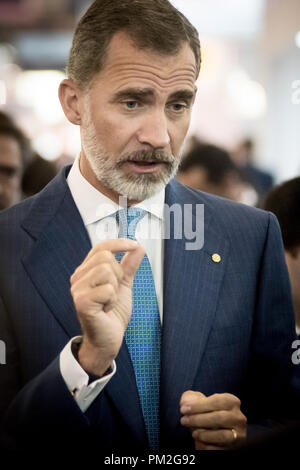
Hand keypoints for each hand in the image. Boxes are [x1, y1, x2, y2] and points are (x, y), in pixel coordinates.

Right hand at [70, 239, 144, 375]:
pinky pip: (107, 289)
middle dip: (118, 274)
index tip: (134, 245)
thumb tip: (138, 248)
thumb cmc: (112, 314)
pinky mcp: (82, 301)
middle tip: (114, 291)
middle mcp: (79, 278)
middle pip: (105, 257)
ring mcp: (78, 289)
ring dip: (114, 288)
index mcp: (87, 271)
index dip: (119, 243)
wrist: (107, 339)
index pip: (101, 247)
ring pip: (106, 270)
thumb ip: (129, 266)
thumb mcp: (124, 285)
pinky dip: (112, 300)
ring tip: (109, 301)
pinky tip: (106, 309)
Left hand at [180, 391, 246, 449]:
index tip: (183, 409)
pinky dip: (205, 445)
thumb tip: (185, 403)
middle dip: (198, 419)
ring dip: (203, 434)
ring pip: (222, 435)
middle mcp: (238, 418)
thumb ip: (190, 398)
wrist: (215, 430)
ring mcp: (237, 434)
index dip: (199, 405)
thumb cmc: (206, 412)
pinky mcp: (233, 448)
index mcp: (231, 402)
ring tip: (192, 432)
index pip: (218, 401)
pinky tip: (198, 441)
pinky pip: (219, 449)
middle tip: (183, 420)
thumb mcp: (199, 401)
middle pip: (220, 418)